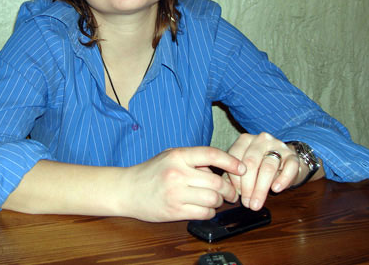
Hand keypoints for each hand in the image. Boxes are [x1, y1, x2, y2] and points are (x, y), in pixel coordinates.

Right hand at [122, 146, 245, 221]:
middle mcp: (177, 173)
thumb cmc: (151, 172)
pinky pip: (204, 214)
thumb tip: (220, 165)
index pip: (211, 154)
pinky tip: (204, 209)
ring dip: (219, 202)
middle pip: (216, 182)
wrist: (127, 189)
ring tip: (215, 200)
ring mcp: (176, 193)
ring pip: (213, 199)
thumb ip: (193, 159)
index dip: (231, 161)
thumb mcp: (170, 156)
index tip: (241, 168)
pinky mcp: (174, 210)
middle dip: (228, 189)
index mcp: (178, 156)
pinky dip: (209, 213)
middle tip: (230, 193)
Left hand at [225, 133, 299, 210]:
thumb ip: (234, 176)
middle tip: (246, 203)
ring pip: (268, 167)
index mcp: (245, 140)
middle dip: (247, 186)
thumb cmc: (260, 167)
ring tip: (256, 203)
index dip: (235, 176)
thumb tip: (230, 193)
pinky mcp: (293, 155)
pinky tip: (276, 189)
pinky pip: (289, 167)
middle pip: (251, 162)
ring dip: (261, 188)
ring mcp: (278, 146)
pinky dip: (282, 179)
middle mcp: (261, 139)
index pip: (235, 155)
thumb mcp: (245, 168)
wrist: (285, 163)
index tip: (236, 193)